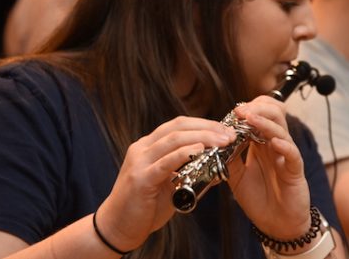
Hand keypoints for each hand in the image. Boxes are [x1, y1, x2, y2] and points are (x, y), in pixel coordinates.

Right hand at [97, 116, 236, 250]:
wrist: (118, 226)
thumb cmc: (146, 204)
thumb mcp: (169, 181)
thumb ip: (186, 169)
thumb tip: (216, 162)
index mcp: (149, 146)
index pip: (178, 124)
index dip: (204, 123)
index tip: (226, 129)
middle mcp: (142, 149)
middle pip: (178, 127)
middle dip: (208, 127)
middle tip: (229, 134)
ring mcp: (139, 162)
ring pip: (174, 140)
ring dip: (203, 137)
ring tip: (223, 141)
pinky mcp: (140, 179)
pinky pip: (165, 162)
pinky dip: (185, 153)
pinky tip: (201, 150)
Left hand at [228, 97, 311, 239]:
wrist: (275, 224)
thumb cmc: (259, 199)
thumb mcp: (236, 176)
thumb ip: (229, 158)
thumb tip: (214, 142)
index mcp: (261, 145)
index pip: (260, 117)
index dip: (248, 110)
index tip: (233, 111)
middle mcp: (275, 146)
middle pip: (273, 116)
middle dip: (257, 109)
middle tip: (240, 111)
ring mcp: (286, 156)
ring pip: (282, 130)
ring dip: (266, 122)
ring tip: (250, 118)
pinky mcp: (295, 170)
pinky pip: (293, 153)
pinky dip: (284, 145)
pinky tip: (274, 142)